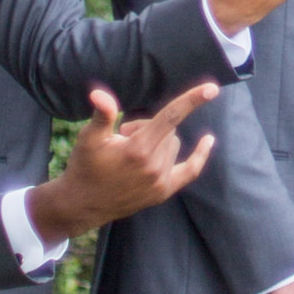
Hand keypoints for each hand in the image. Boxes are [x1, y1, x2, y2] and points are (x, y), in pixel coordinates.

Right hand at [27, 82, 219, 242]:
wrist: (81, 204)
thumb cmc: (84, 166)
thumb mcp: (89, 138)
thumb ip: (102, 115)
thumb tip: (99, 94)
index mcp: (138, 149)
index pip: (171, 117)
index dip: (191, 100)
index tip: (212, 88)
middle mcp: (154, 167)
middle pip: (168, 130)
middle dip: (149, 126)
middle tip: (123, 136)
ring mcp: (160, 182)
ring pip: (173, 145)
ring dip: (159, 141)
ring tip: (130, 151)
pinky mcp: (163, 192)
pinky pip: (189, 170)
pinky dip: (200, 156)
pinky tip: (208, 140)